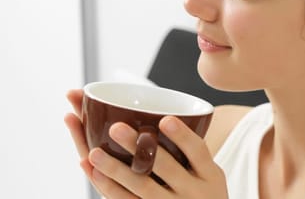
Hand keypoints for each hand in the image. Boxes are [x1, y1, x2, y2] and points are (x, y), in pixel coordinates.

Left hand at [65, 89, 228, 197]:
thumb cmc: (202, 192)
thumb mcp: (209, 175)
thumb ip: (192, 152)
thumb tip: (163, 114)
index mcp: (209, 175)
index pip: (198, 151)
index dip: (183, 136)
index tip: (165, 120)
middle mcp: (193, 192)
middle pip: (165, 167)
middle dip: (140, 148)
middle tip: (116, 127)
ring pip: (143, 186)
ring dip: (116, 169)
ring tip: (94, 153)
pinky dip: (110, 187)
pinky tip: (94, 172)